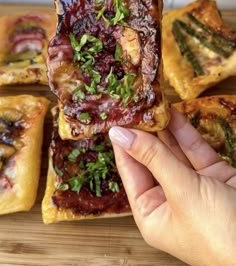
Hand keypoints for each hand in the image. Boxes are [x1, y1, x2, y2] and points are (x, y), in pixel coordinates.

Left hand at [109, 108, 235, 265]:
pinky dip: (184, 132)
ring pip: (174, 152)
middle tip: (136, 107)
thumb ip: (153, 158)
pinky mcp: (214, 175)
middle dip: (145, 133)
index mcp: (153, 214)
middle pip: (151, 160)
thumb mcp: (181, 192)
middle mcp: (170, 200)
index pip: (131, 173)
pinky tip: (173, 114)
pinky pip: (195, 150)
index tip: (118, 120)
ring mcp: (193, 187)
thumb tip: (120, 134)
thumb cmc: (219, 232)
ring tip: (152, 105)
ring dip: (164, 129)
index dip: (124, 145)